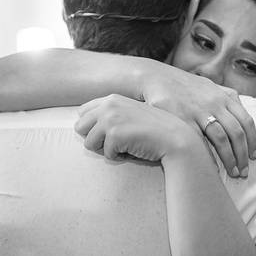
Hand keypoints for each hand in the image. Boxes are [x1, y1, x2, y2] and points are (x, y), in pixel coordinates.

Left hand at [75, 94, 202, 162]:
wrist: (176, 139)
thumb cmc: (154, 130)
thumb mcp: (131, 114)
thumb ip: (112, 114)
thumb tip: (81, 124)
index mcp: (112, 98)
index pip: (83, 113)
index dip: (92, 127)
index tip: (109, 133)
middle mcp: (108, 105)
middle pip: (80, 127)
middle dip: (94, 138)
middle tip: (115, 142)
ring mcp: (110, 119)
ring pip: (89, 143)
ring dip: (106, 149)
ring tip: (125, 146)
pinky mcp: (114, 135)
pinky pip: (106, 154)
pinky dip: (118, 157)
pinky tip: (133, 150)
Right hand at [138, 65, 255, 176]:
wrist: (155, 78)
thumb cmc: (184, 86)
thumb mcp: (209, 86)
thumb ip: (226, 97)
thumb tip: (242, 110)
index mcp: (224, 96)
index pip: (246, 121)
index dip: (252, 142)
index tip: (253, 156)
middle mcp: (215, 103)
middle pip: (237, 133)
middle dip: (243, 155)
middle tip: (244, 171)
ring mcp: (199, 111)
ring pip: (221, 138)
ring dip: (229, 159)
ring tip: (233, 172)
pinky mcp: (182, 119)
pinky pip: (199, 141)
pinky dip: (208, 156)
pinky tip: (211, 167)